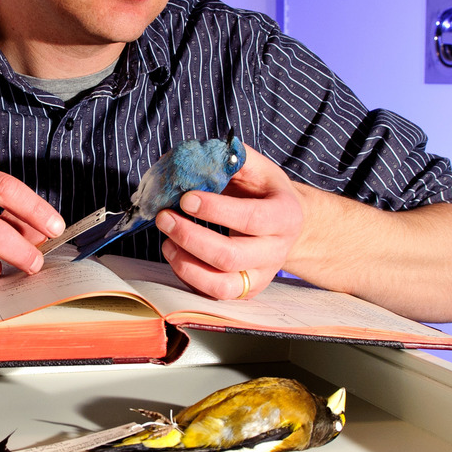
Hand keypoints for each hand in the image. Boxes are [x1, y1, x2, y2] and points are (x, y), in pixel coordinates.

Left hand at [154, 144, 302, 299]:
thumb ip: (229, 160)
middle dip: (190, 237)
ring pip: (222, 285)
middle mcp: (276, 251)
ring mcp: (261, 276)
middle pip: (230, 256)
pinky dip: (187, 277)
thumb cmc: (265, 192)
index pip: (251, 218)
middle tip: (164, 218)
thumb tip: (191, 158)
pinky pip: (212, 294)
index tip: (186, 198)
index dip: (216, 210)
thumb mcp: (256, 169)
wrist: (286, 223)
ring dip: (185, 264)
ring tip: (166, 241)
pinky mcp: (244, 291)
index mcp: (284, 216)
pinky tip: (176, 254)